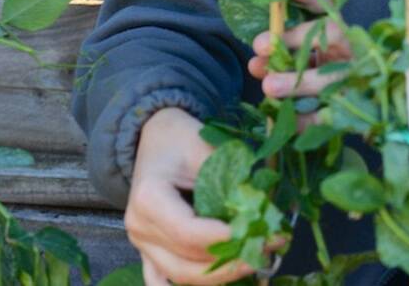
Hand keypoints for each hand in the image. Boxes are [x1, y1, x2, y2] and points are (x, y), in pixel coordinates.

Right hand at [125, 107, 250, 284]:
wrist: (155, 137)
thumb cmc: (181, 138)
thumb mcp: (206, 146)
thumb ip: (232, 177)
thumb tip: (266, 206)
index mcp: (149, 198)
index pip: (188, 233)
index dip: (224, 238)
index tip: (261, 233)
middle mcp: (139, 227)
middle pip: (185, 264)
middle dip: (231, 262)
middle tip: (269, 248)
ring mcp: (141, 244)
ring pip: (179, 277)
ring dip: (220, 275)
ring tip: (257, 259)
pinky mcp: (149, 251)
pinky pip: (163, 280)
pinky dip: (191, 285)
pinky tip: (223, 279)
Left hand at [248, 0, 350, 111]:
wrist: (363, 114)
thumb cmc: (324, 81)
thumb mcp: (305, 62)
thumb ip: (282, 58)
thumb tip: (256, 61)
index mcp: (340, 35)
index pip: (326, 8)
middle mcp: (351, 53)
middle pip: (332, 34)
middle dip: (296, 38)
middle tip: (260, 44)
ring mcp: (356, 81)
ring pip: (331, 77)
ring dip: (297, 82)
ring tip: (268, 86)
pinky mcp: (353, 111)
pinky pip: (329, 116)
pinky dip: (306, 120)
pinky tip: (287, 121)